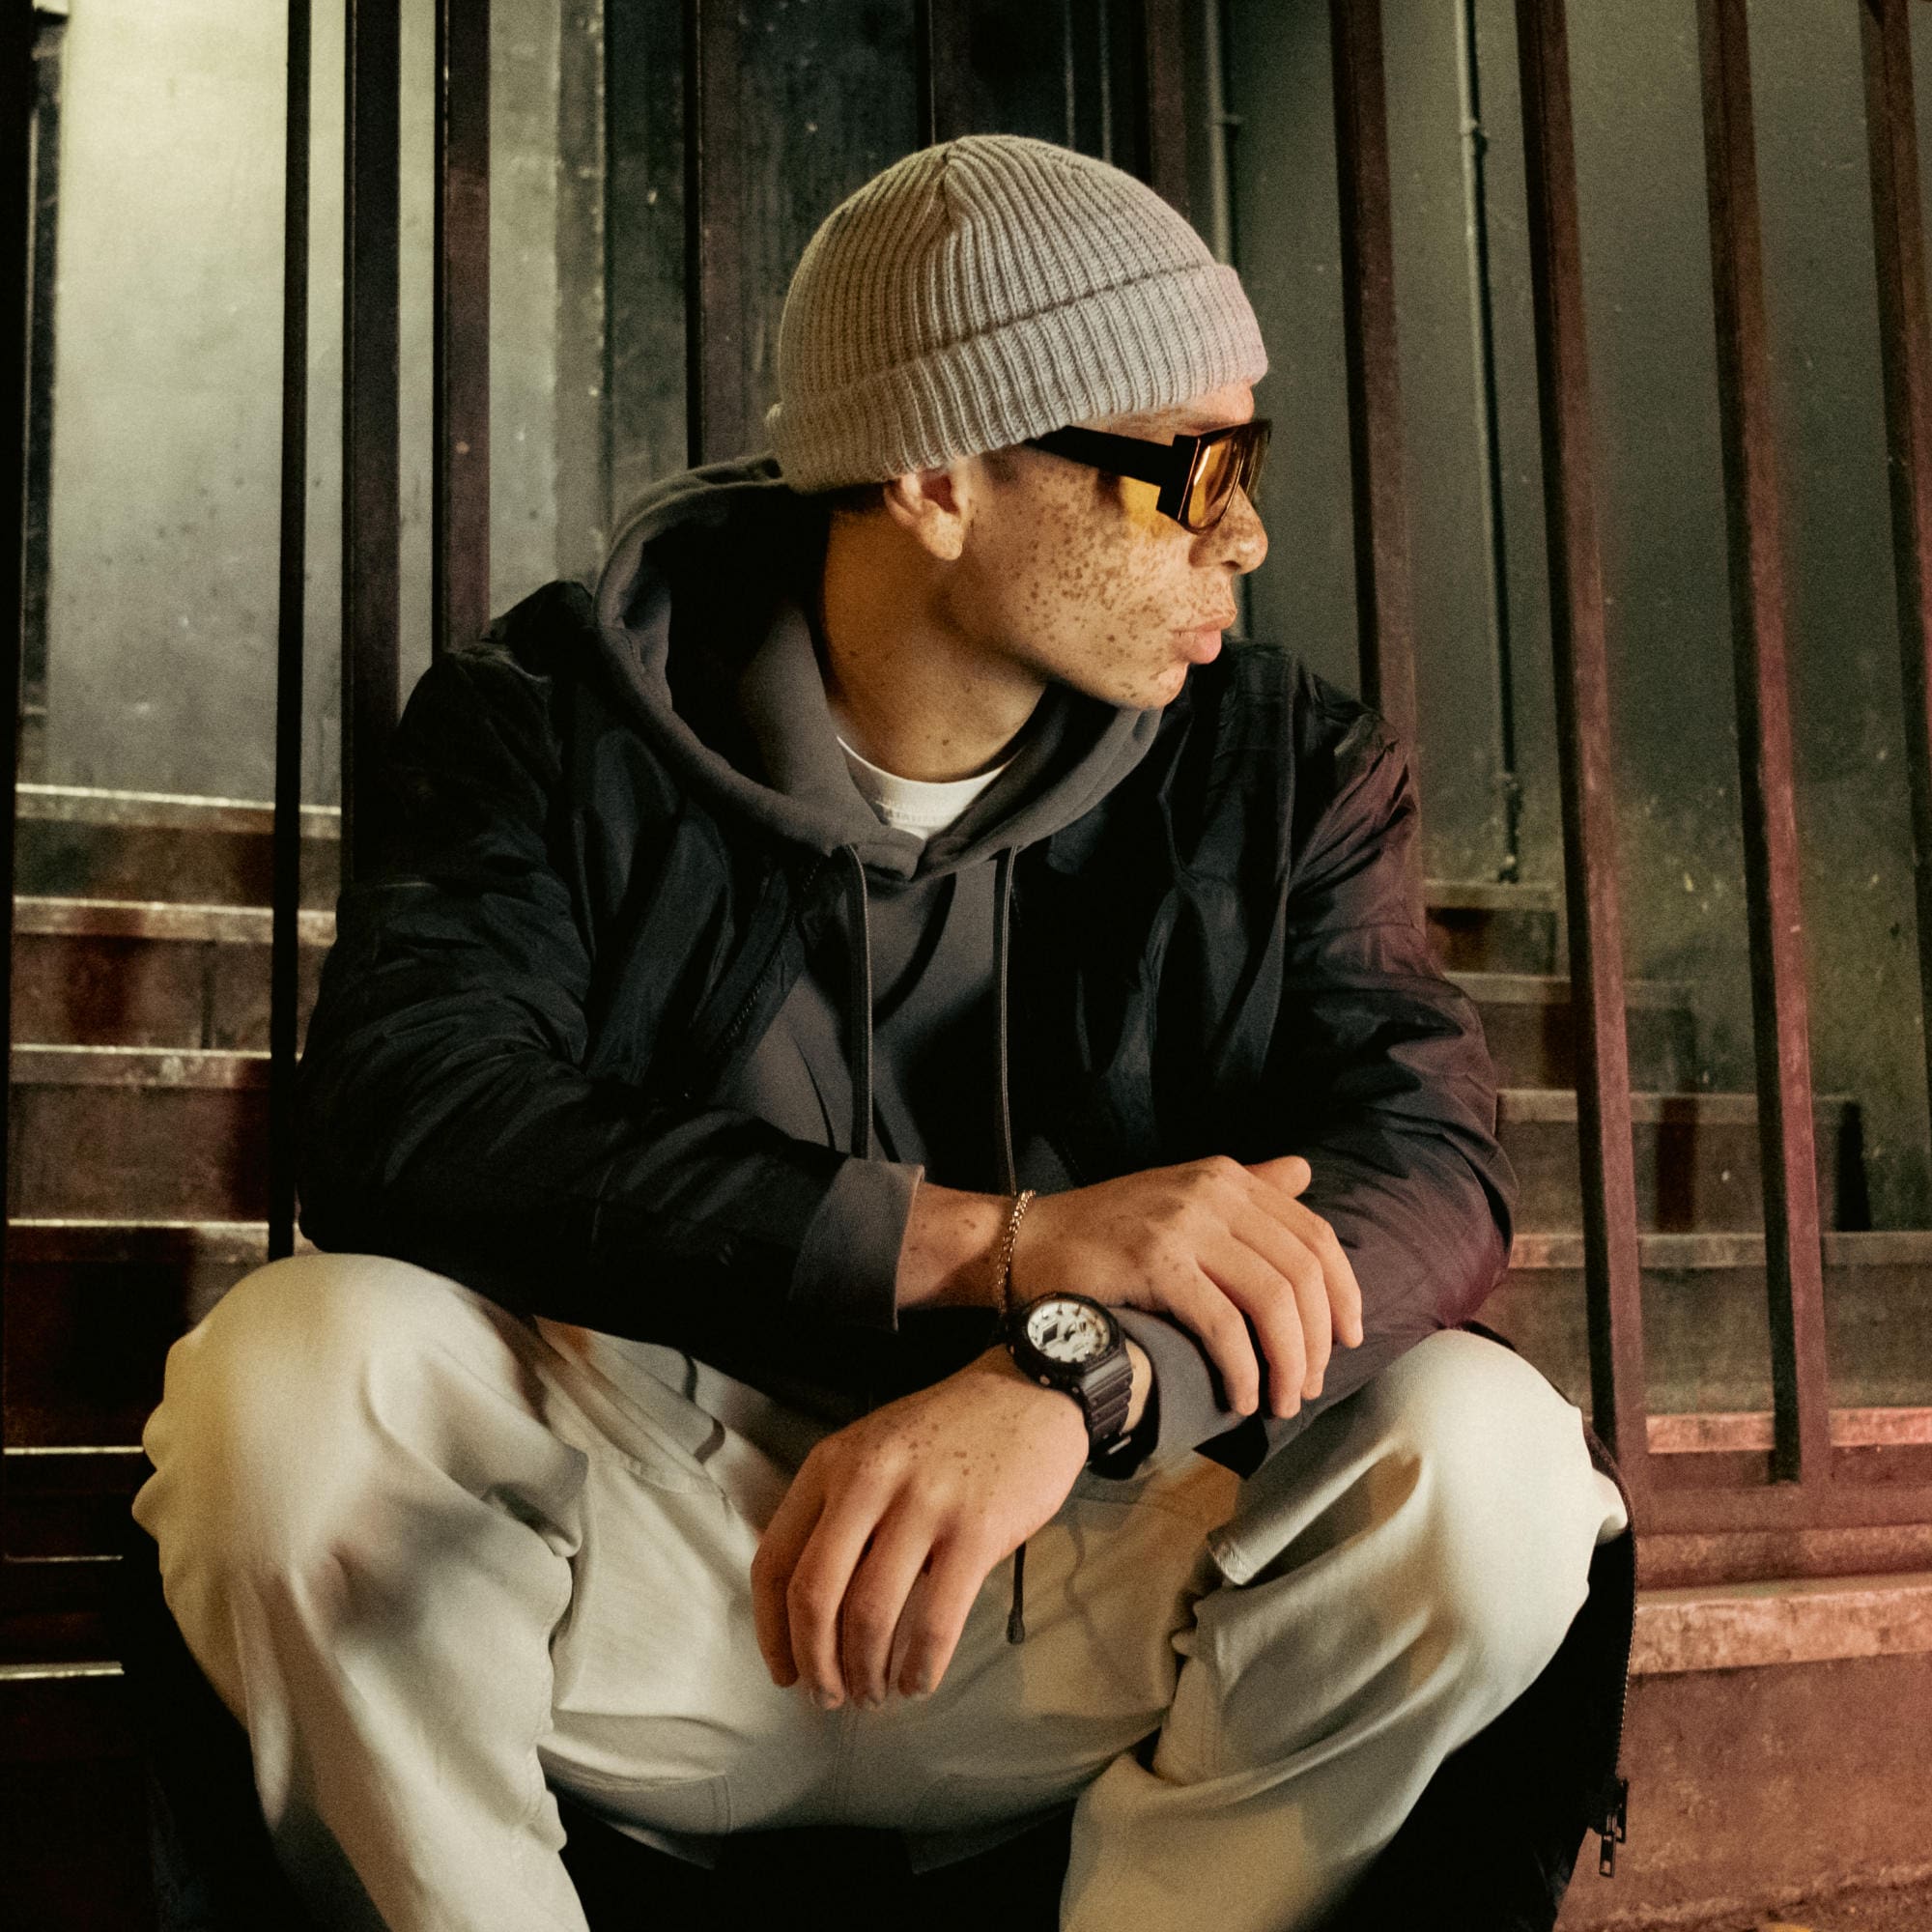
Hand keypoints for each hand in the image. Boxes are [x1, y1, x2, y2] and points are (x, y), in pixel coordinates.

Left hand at [750, 1348, 1087, 1708]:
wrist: (1030, 1391)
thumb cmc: (948, 1430)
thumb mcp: (875, 1449)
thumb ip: (840, 1510)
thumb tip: (815, 1612)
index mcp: (832, 1463)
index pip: (775, 1559)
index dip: (772, 1630)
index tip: (784, 1671)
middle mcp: (868, 1481)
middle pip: (815, 1595)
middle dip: (815, 1664)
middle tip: (828, 1700)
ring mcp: (923, 1504)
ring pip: (869, 1614)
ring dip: (866, 1673)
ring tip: (875, 1695)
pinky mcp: (975, 1530)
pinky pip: (935, 1619)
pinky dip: (920, 1666)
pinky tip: (919, 1682)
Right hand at [1012, 1154, 1361, 1420]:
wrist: (1025, 1242)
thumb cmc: (1105, 1231)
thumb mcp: (1181, 1195)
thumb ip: (1245, 1187)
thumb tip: (1306, 1172)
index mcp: (1226, 1176)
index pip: (1314, 1234)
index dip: (1344, 1292)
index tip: (1348, 1339)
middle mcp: (1212, 1191)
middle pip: (1301, 1271)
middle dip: (1318, 1338)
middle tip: (1310, 1384)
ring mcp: (1183, 1224)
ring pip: (1272, 1300)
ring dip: (1288, 1361)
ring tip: (1280, 1401)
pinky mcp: (1155, 1262)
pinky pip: (1224, 1326)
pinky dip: (1242, 1370)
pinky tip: (1238, 1398)